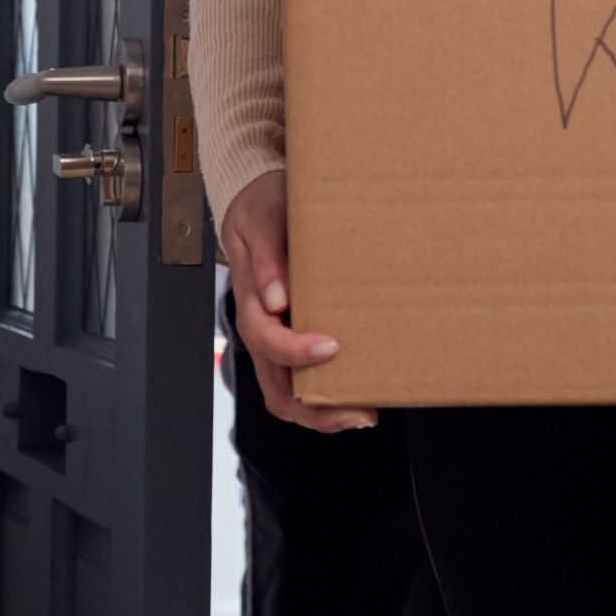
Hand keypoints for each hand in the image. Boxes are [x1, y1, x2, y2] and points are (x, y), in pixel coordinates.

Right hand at [218, 173, 370, 432]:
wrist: (260, 203)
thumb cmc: (262, 209)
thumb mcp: (261, 220)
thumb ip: (267, 258)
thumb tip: (275, 299)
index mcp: (251, 301)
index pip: (266, 340)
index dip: (296, 352)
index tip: (331, 347)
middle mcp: (262, 328)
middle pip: (276, 388)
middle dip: (314, 409)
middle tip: (358, 411)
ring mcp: (278, 338)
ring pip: (289, 393)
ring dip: (324, 410)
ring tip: (363, 412)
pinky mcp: (295, 337)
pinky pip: (304, 378)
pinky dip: (329, 393)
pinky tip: (360, 390)